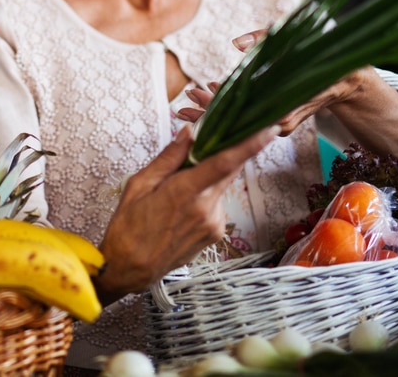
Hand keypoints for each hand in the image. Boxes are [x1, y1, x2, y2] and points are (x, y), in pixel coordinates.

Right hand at [95, 123, 276, 300]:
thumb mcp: (139, 185)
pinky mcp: (216, 233)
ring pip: (220, 186)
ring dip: (208, 177)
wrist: (132, 268)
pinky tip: (182, 206)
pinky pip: (216, 203)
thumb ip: (169, 158)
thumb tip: (189, 132)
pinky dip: (205, 195)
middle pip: (228, 170)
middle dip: (227, 151)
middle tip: (213, 139)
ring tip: (177, 187)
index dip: (249, 145)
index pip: (224, 163)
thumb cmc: (128, 226)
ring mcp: (214, 223)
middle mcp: (206, 208)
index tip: (269, 130)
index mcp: (184, 192)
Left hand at [190, 29, 371, 136]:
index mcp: (280, 105)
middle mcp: (278, 120)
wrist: (349, 77)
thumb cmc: (323, 55)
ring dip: (216, 112)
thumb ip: (264, 38)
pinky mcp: (280, 120)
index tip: (194, 96)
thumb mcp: (296, 39)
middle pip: (235, 120)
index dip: (214, 103)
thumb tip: (235, 44)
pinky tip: (215, 97)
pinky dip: (233, 108)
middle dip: (207, 113)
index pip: (238, 108)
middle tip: (181, 107)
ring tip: (190, 103)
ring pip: (241, 120)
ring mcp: (279, 122)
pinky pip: (251, 116)